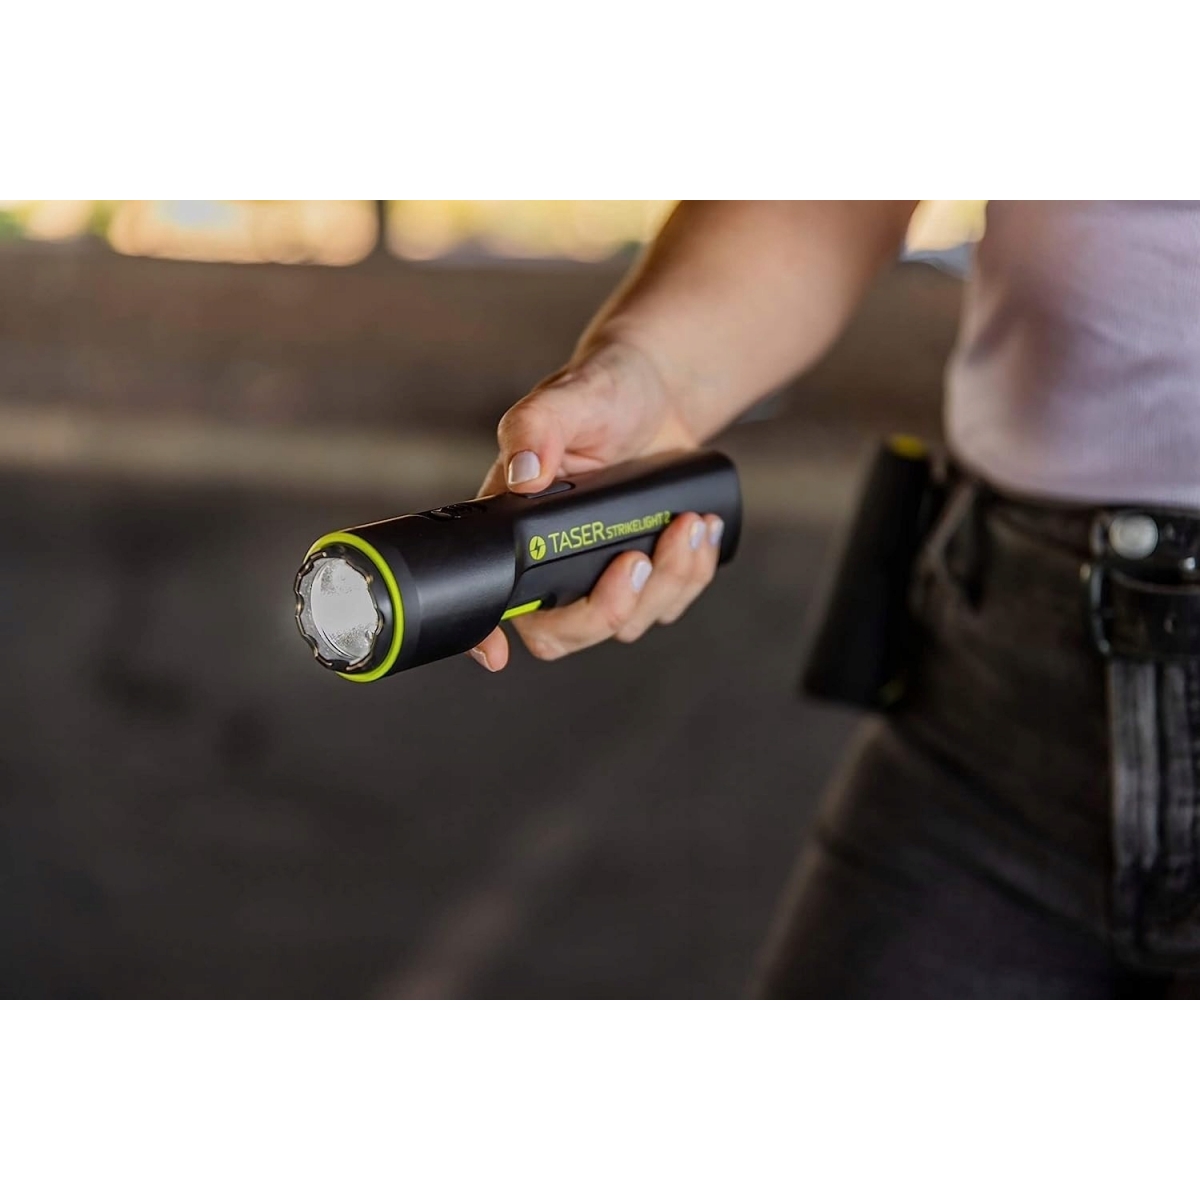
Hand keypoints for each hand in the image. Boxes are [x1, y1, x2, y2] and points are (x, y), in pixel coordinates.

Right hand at [468, 341, 726, 669]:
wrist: (660, 394)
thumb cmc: (603, 392)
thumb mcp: (568, 398)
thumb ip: (536, 428)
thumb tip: (524, 473)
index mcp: (515, 527)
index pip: (490, 594)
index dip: (487, 632)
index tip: (498, 653)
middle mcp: (551, 561)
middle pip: (562, 632)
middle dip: (608, 608)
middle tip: (639, 557)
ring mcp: (598, 573)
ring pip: (625, 623)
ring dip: (666, 583)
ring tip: (688, 524)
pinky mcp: (644, 574)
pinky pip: (666, 605)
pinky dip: (690, 576)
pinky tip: (701, 530)